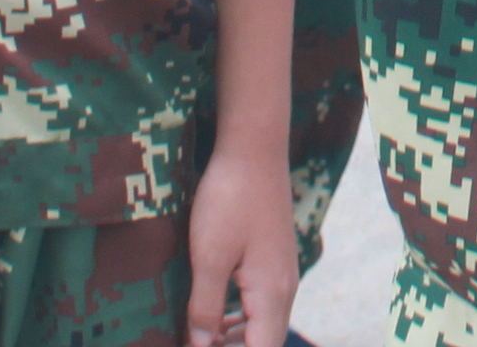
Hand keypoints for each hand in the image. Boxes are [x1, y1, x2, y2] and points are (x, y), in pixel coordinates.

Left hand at [182, 139, 300, 346]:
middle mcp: (284, 289)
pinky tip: (211, 316)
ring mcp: (280, 274)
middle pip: (264, 342)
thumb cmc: (230, 200)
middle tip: (192, 343)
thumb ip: (205, 309)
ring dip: (233, 340)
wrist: (254, 148)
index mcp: (272, 294)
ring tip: (196, 338)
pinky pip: (259, 306)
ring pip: (261, 326)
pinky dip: (237, 320)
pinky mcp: (272, 261)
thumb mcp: (209, 258)